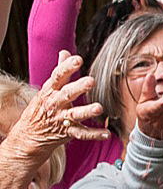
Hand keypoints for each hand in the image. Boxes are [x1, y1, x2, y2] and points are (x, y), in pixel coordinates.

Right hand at [0, 52, 107, 188]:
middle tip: (91, 81)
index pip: (58, 76)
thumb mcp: (47, 88)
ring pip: (74, 115)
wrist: (28, 135)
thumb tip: (65, 52)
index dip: (67, 67)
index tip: (78, 59)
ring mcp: (60, 119)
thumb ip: (59, 71)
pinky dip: (94, 134)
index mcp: (50, 90)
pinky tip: (106, 134)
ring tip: (99, 108)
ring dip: (87, 111)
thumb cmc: (41, 108)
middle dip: (78, 88)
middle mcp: (54, 104)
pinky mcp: (67, 132)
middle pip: (67, 94)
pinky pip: (81, 133)